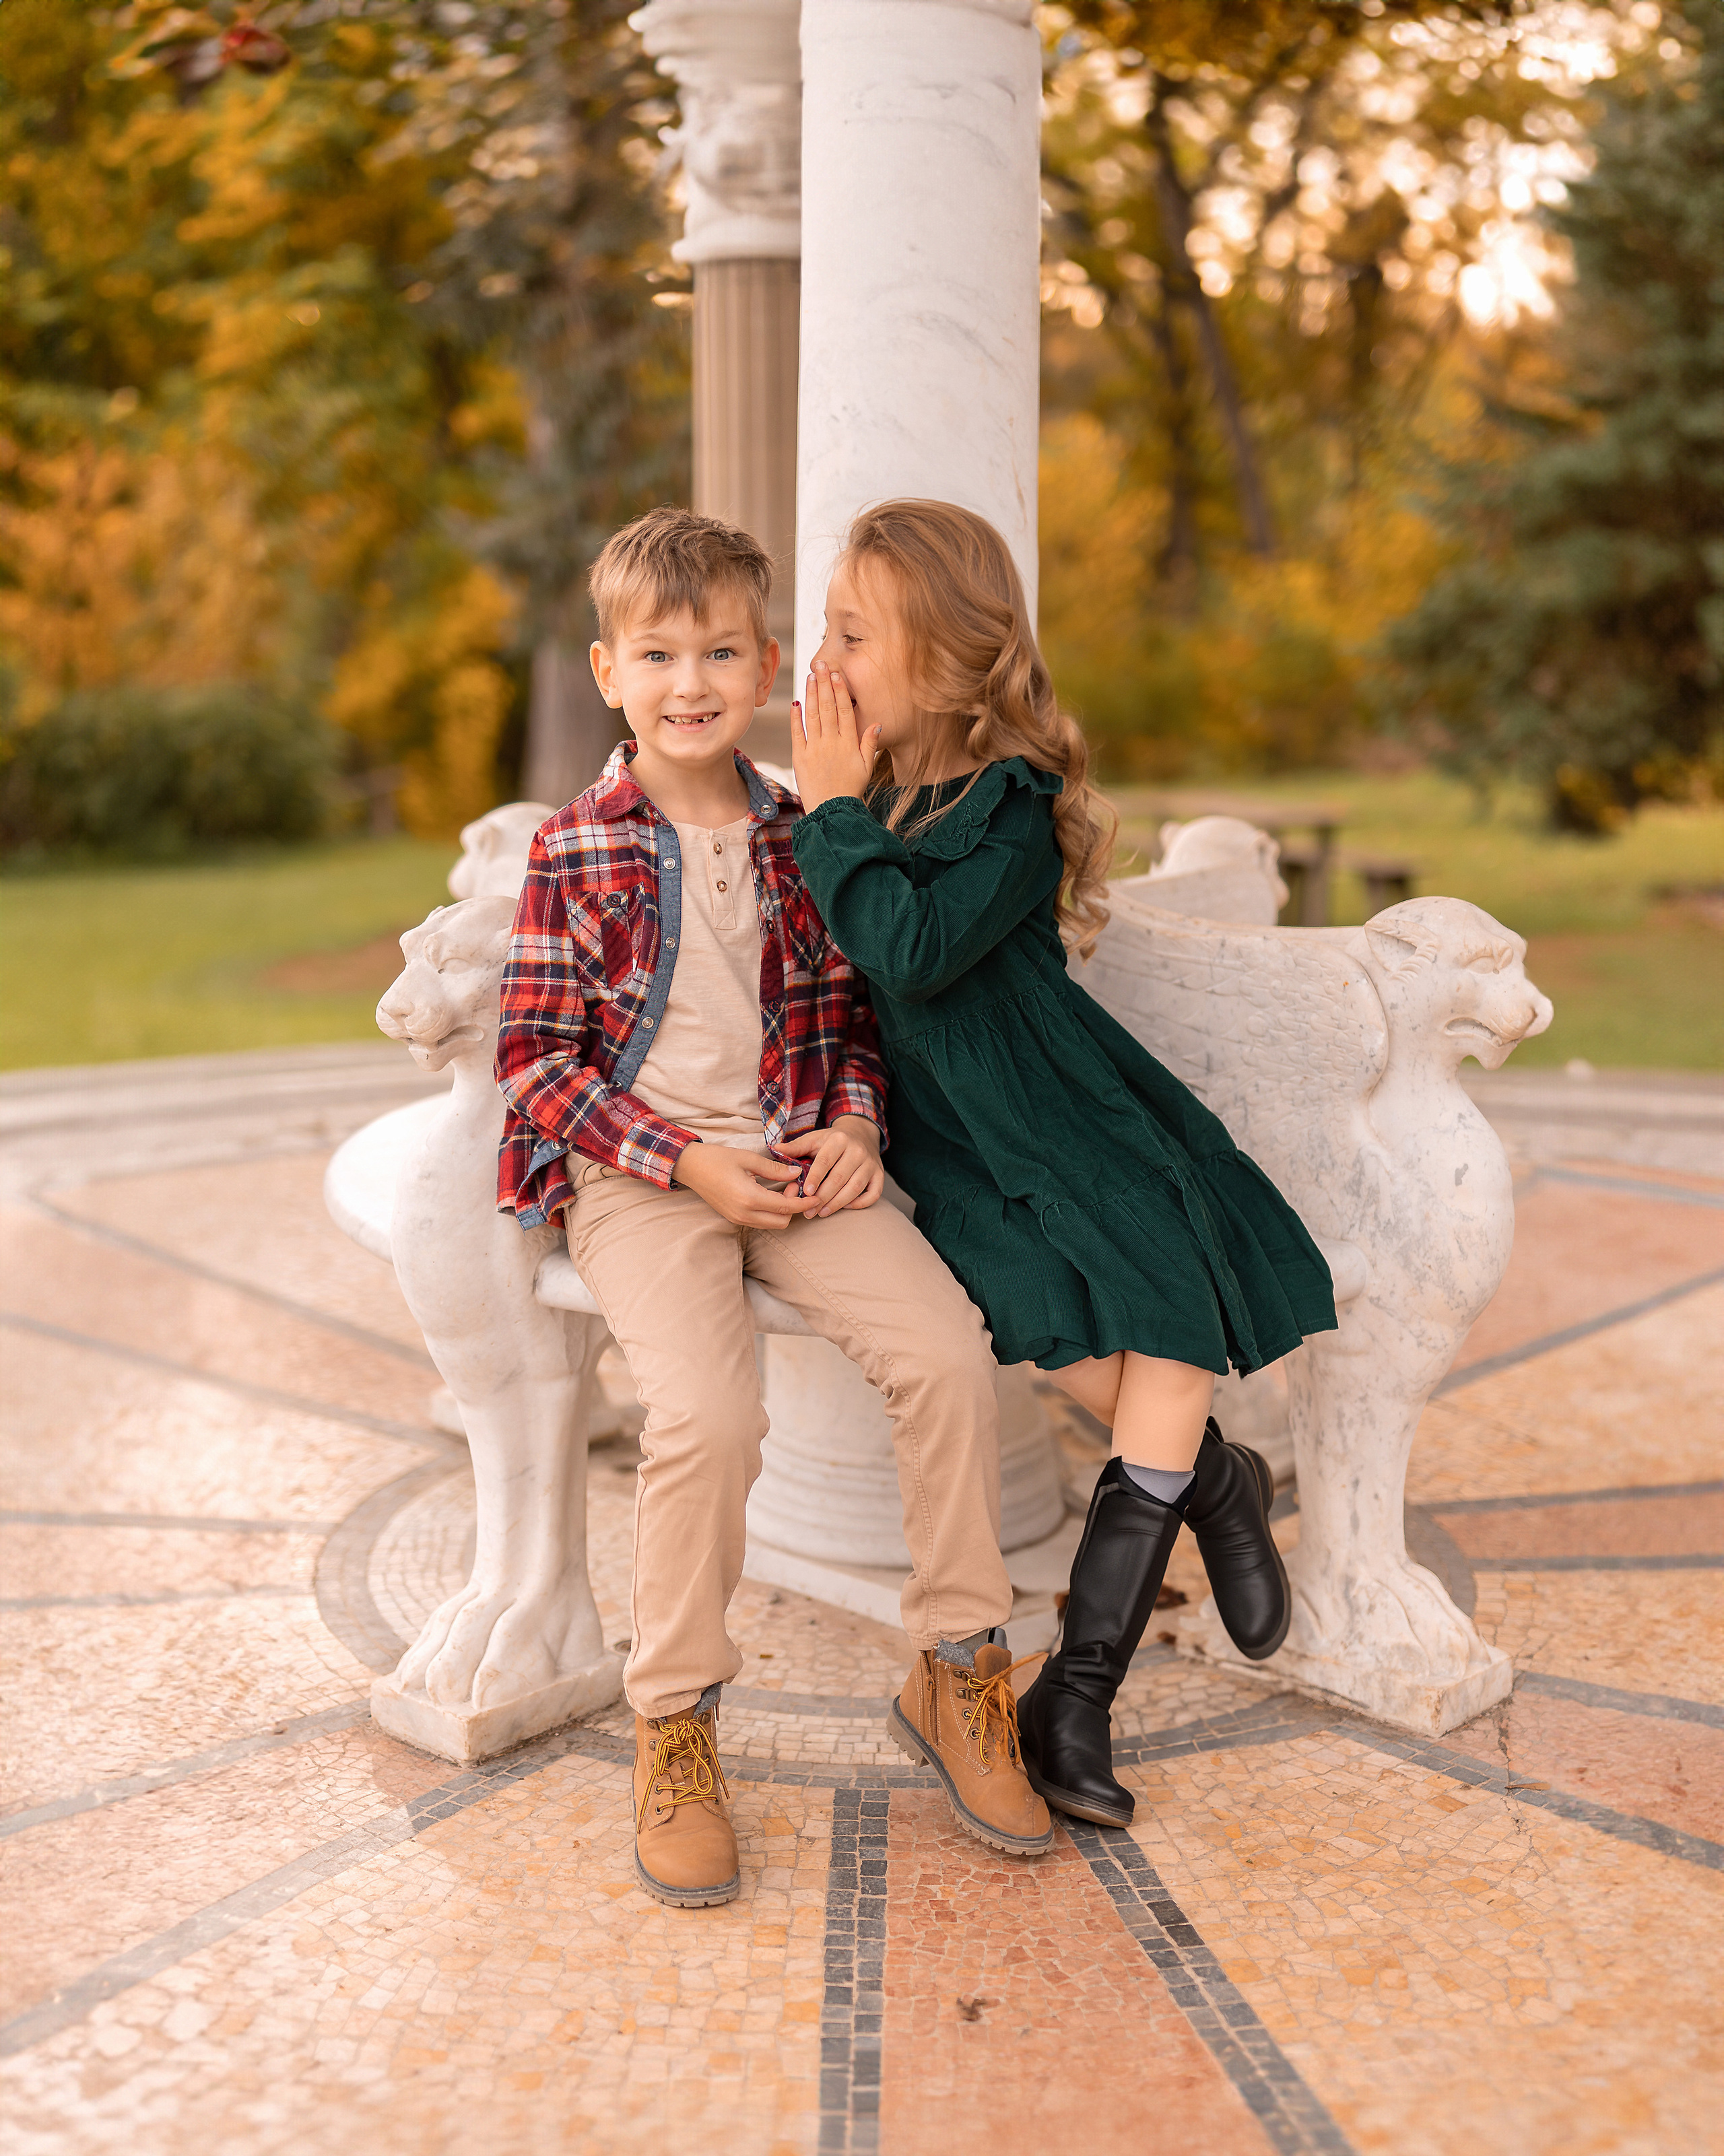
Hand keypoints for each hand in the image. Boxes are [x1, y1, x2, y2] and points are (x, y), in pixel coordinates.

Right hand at [672, 1144, 810, 1228]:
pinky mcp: (734, 1218)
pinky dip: (771, 1212)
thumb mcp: (748, 1159)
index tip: (817, 1196)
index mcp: (749, 1198)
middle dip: (794, 1207)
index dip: (804, 1203)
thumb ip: (775, 1169)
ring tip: (783, 1188)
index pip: (785, 1208)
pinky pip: (760, 1221)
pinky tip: (772, 1194)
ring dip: (783, 1211)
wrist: (690, 1167)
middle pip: (782, 1222)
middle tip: (794, 1185)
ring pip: (771, 1224)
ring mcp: (738, 1218)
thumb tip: (797, 1173)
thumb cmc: (717, 1159)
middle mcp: (744, 1214)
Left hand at [778, 1115, 884, 1216]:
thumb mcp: (813, 1139)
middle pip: (840, 1177)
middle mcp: (857, 1150)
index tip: (807, 1193)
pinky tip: (844, 1207)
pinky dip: (860, 1203)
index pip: (825, 1161)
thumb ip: (795, 1147)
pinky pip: (873, 1194)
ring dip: (838, 1203)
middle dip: (823, 1197)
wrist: (860, 1134)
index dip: (816, 1178)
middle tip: (809, 1211)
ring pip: (855, 1187)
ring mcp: (870, 1163)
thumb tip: (774, 1149)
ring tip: (822, 1213)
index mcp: (838, 1139)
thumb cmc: (831, 1141)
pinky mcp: (879, 1175)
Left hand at [791, 660, 879, 811]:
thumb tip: (877, 723)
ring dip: (811, 694)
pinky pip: (797, 733)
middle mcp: (831, 742)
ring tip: (810, 676)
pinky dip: (795, 717)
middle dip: (824, 684)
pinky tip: (796, 702)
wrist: (832, 811)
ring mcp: (814, 749)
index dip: (840, 690)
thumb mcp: (867, 767)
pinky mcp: (799, 757)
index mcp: (849, 743)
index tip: (836, 674)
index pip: (844, 710)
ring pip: (812, 716)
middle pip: (828, 707)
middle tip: (820, 665)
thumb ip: (870, 743)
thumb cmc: (851, 789)